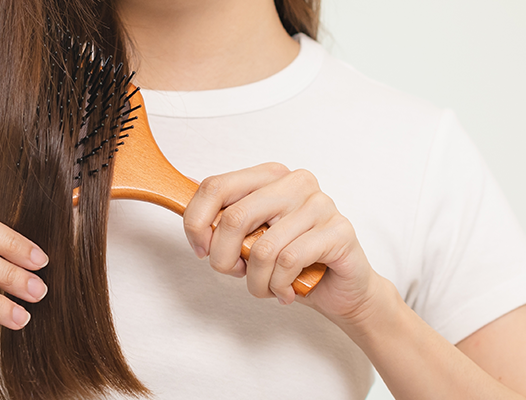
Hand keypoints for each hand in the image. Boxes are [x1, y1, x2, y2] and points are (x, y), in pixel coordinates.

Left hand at [182, 163, 385, 323]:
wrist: (339, 290)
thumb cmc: (291, 263)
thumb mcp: (248, 240)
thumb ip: (223, 221)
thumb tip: (186, 201)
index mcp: (269, 177)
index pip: (215, 187)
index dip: (196, 223)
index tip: (201, 250)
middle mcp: (295, 183)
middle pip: (234, 218)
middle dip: (224, 258)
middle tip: (235, 273)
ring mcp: (319, 204)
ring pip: (263, 248)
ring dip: (256, 281)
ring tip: (266, 287)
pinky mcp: (338, 230)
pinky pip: (289, 261)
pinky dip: (279, 285)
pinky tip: (286, 290)